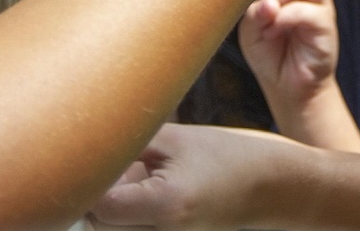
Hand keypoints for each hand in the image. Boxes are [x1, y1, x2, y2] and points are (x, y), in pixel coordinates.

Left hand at [91, 122, 304, 229]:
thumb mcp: (179, 138)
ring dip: (111, 203)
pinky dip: (127, 211)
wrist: (274, 188)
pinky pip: (130, 230)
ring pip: (110, 228)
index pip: (98, 205)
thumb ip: (130, 142)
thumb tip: (85, 143)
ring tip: (141, 174)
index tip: (88, 154)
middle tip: (124, 159)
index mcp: (166, 205)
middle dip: (98, 190)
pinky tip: (149, 188)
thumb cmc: (230, 156)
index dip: (86, 181)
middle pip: (98, 222)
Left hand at [239, 0, 341, 114]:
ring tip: (270, 21)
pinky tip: (276, 28)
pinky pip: (303, 10)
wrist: (289, 89)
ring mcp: (320, 6)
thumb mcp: (250, 28)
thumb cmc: (269, 53)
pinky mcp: (325, 26)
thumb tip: (270, 4)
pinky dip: (284, 18)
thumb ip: (255, 10)